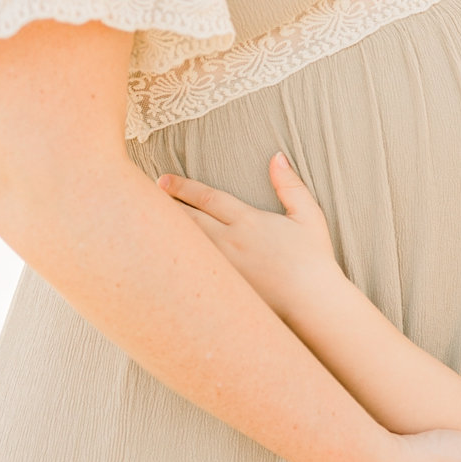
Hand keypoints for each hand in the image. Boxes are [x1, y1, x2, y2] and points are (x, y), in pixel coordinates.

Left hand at [158, 153, 339, 317]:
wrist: (313, 304)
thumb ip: (290, 185)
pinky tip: (164, 259)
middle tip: (146, 197)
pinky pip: (192, 271)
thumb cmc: (314, 260)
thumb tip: (277, 158)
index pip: (207, 198)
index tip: (164, 180)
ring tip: (147, 223)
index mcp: (248, 222)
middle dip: (164, 206)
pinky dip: (176, 261)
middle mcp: (230, 243)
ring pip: (186, 245)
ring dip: (167, 232)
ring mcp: (223, 268)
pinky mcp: (223, 290)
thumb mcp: (308, 217)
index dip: (182, 187)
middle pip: (187, 220)